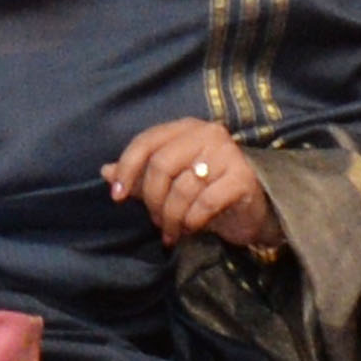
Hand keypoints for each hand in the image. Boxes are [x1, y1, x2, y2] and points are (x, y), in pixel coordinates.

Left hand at [106, 120, 277, 252]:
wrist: (254, 211)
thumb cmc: (208, 192)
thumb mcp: (171, 183)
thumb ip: (140, 176)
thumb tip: (105, 172)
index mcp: (186, 128)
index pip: (146, 141)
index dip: (127, 169)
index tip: (116, 196)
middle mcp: (207, 134)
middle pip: (161, 165)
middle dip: (152, 199)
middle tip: (156, 221)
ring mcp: (228, 154)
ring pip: (182, 188)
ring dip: (171, 217)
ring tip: (172, 231)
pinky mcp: (243, 177)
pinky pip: (204, 202)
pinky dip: (192, 220)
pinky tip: (191, 228)